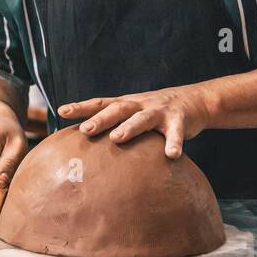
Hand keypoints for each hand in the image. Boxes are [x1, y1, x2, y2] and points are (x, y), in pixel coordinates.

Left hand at [57, 84, 217, 158]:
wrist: (195, 101)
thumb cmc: (155, 112)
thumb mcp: (134, 114)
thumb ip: (115, 125)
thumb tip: (85, 143)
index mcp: (127, 104)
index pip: (100, 103)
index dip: (81, 107)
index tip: (61, 111)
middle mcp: (140, 105)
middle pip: (117, 109)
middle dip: (100, 119)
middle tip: (85, 129)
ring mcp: (160, 111)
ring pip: (143, 119)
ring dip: (130, 127)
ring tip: (117, 138)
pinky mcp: (180, 120)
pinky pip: (176, 133)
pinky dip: (174, 144)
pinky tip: (171, 156)